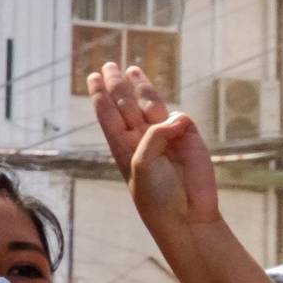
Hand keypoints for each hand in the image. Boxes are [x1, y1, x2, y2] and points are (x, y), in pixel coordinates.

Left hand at [89, 62, 219, 230]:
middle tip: (109, 66)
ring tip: (131, 70)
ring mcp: (166, 137)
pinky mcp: (189, 138)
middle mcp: (143, 139)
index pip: (109, 115)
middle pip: (127, 105)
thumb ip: (152, 136)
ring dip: (141, 88)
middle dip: (118, 85)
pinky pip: (178, 118)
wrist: (188, 215)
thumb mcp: (142, 165)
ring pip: (151, 104)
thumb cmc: (157, 195)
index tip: (92, 77)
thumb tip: (174, 118)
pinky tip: (171, 126)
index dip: (100, 95)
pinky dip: (173, 119)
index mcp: (123, 147)